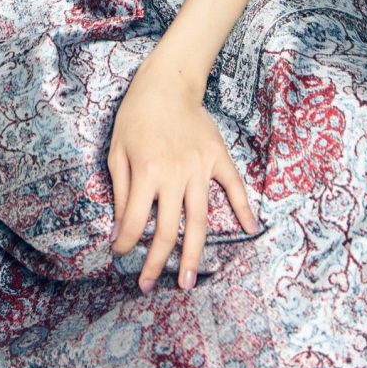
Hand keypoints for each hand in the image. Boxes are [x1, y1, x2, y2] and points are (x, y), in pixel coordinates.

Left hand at [107, 54, 260, 293]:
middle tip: (150, 286)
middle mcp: (175, 174)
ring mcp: (200, 167)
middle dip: (157, 263)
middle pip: (168, 230)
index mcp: (147, 172)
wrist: (168, 81)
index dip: (125, 244)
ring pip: (199, 219)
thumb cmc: (136, 114)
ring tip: (189, 281)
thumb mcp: (117, 150)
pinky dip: (244, 208)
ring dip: (193, 253)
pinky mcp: (217, 157)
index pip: (136, 221)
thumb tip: (120, 229)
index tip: (120, 253)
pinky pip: (234, 186)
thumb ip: (120, 191)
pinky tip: (249, 229)